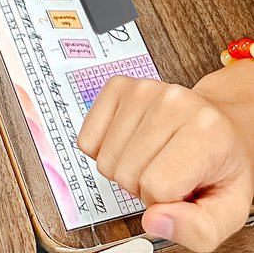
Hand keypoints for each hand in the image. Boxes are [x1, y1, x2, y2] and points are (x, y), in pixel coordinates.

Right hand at [78, 70, 253, 252]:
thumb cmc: (222, 165)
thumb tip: (153, 221)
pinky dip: (103, 152)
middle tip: (168, 174)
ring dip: (124, 170)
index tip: (183, 191)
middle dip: (142, 187)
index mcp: (206, 132)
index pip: (157, 188)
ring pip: (105, 160)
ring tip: (152, 159)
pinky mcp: (118, 86)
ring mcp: (142, 89)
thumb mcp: (229, 210)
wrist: (221, 122)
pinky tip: (131, 145)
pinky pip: (87, 139)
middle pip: (125, 174)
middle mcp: (173, 102)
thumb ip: (199, 230)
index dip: (165, 204)